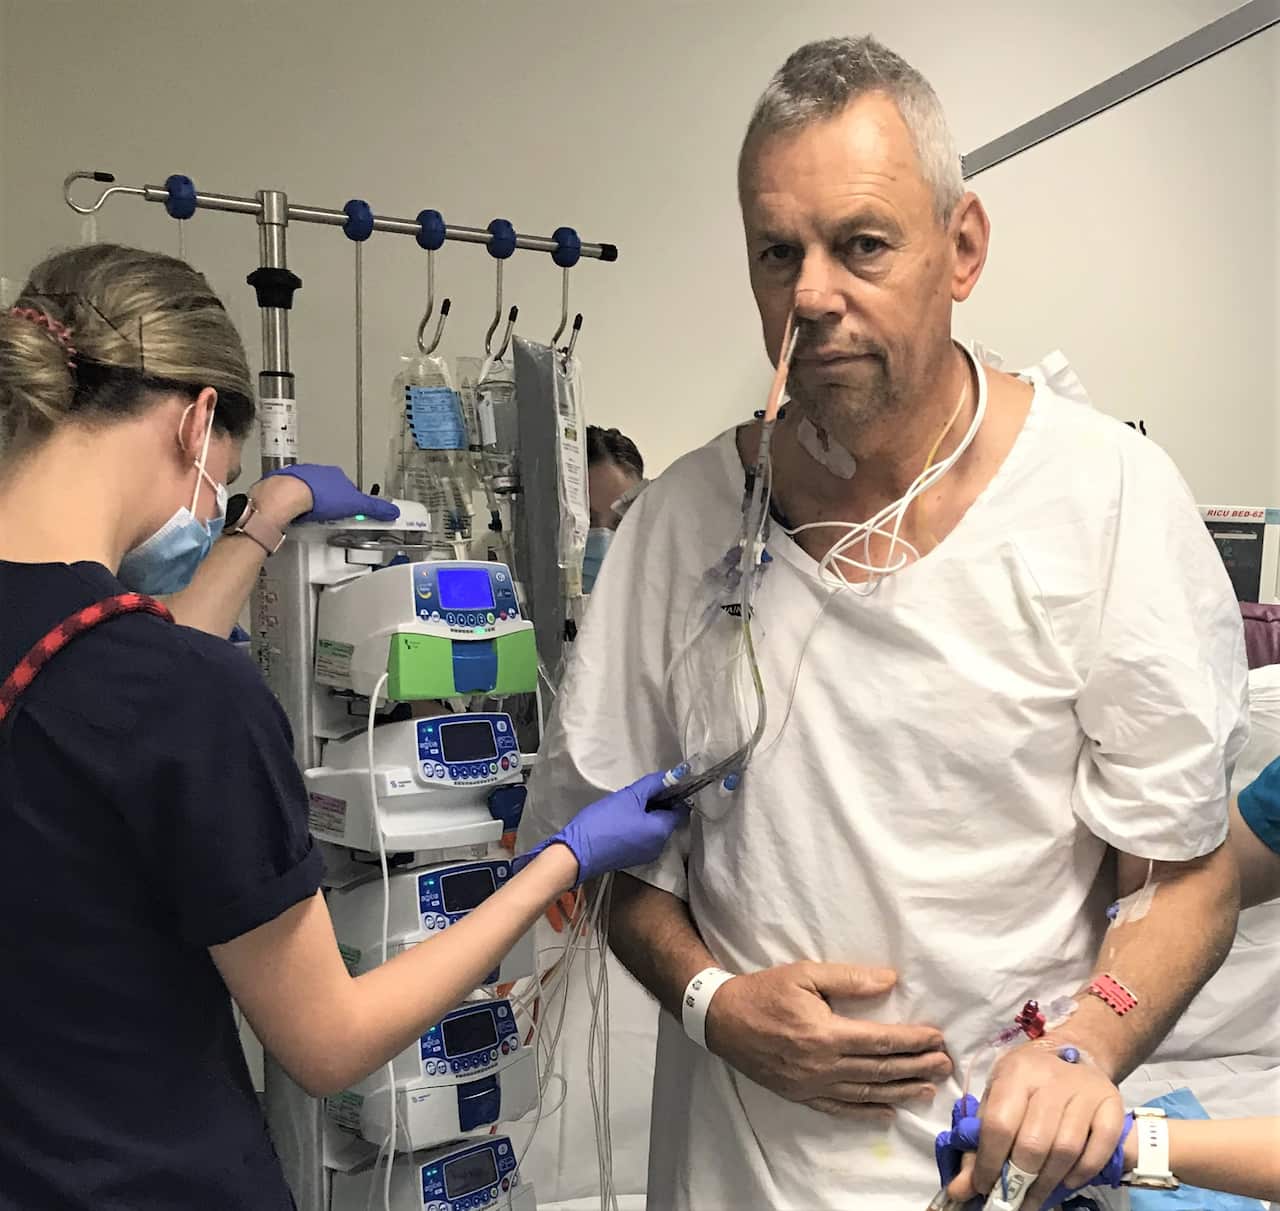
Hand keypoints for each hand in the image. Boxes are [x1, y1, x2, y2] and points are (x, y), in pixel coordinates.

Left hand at [259, 464, 399, 524]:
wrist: (287, 495)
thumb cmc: (319, 495)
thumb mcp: (355, 505)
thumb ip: (374, 508)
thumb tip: (392, 510)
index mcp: (335, 475)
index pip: (348, 488)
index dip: (350, 501)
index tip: (351, 512)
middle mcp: (317, 473)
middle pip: (327, 488)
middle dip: (330, 502)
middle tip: (332, 518)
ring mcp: (298, 479)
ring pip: (308, 491)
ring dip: (311, 502)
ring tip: (314, 518)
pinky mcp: (282, 488)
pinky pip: (290, 497)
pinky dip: (294, 505)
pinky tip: (297, 516)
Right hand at [514, 769, 689, 886]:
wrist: (577, 853)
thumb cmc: (604, 822)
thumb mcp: (629, 796)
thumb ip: (652, 784)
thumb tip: (672, 775)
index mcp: (662, 831)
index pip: (680, 810)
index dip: (674, 794)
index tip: (659, 785)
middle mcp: (659, 846)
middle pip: (666, 819)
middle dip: (656, 804)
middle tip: (636, 794)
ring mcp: (646, 855)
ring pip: (653, 829)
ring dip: (645, 816)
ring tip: (625, 806)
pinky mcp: (632, 859)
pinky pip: (642, 838)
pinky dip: (637, 827)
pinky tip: (620, 820)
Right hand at [704, 961, 951, 1119]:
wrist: (722, 1019)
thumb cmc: (764, 991)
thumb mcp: (804, 974)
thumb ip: (848, 979)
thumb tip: (890, 981)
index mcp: (826, 1033)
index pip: (881, 1041)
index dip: (912, 1041)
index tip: (937, 1038)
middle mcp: (823, 1065)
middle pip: (880, 1069)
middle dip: (916, 1067)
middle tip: (945, 1064)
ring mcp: (812, 1085)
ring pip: (866, 1092)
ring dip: (900, 1091)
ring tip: (927, 1088)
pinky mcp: (801, 1095)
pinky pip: (840, 1108)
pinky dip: (866, 1112)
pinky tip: (887, 1111)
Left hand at [938, 1092, 1132, 1208]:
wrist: (1074, 1052)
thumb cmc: (1027, 1081)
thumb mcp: (997, 1098)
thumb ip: (978, 1144)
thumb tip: (961, 1190)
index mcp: (1015, 1073)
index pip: (999, 1124)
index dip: (989, 1162)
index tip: (984, 1187)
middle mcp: (1051, 1079)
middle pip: (1034, 1142)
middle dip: (1020, 1181)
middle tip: (1014, 1201)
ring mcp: (1085, 1091)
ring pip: (1066, 1149)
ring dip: (1049, 1183)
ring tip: (1036, 1198)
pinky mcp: (1111, 1105)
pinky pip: (1100, 1149)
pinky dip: (1083, 1173)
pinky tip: (1067, 1181)